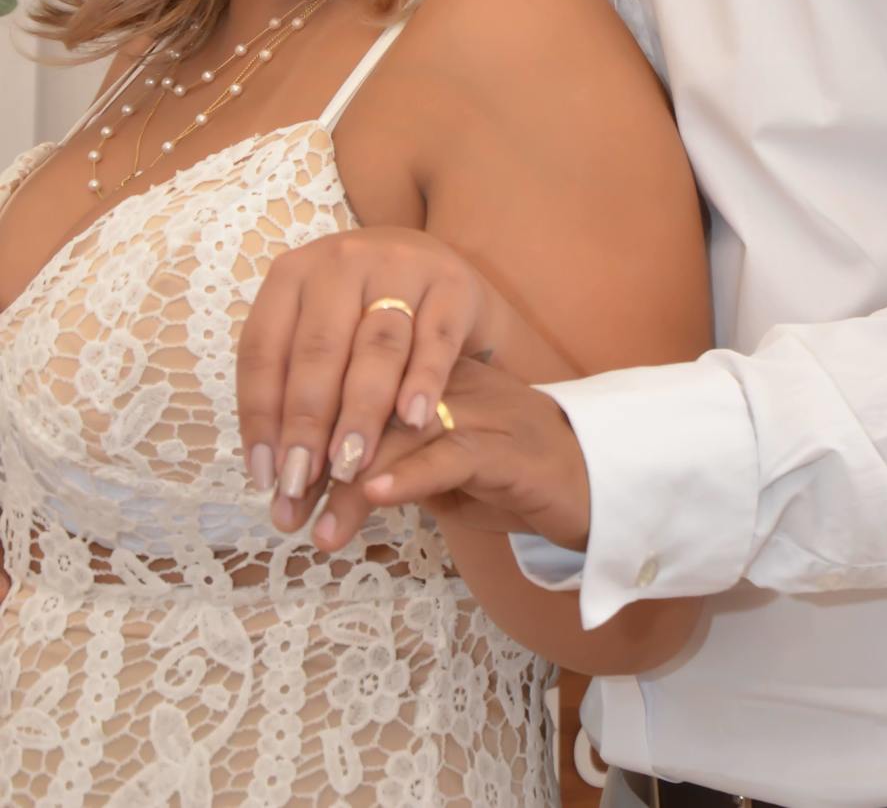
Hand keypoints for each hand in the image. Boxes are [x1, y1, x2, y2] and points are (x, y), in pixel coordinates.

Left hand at [235, 226, 490, 531]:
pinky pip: (435, 337)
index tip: (266, 476)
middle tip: (303, 481)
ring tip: (350, 465)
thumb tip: (273, 476)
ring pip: (375, 345)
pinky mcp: (450, 282)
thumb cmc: (362, 318)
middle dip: (307, 423)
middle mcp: (341, 261)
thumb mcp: (317, 335)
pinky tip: (413, 421)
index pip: (263, 348)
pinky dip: (423, 380)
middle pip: (318, 349)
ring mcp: (399, 266)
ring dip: (360, 411)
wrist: (434, 271)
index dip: (259, 415)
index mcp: (293, 274)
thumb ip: (294, 392)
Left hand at [309, 356, 591, 554]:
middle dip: (321, 462)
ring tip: (317, 524)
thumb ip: (389, 459)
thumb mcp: (439, 466)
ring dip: (353, 482)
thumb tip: (321, 478)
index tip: (278, 481)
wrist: (597, 483)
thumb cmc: (511, 476)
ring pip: (404, 432)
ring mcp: (485, 411)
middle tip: (284, 510)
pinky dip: (411, 476)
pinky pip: (453, 454)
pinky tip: (377, 497)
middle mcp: (454, 381)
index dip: (313, 430)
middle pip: (371, 405)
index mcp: (433, 373)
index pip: (359, 385)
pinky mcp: (511, 449)